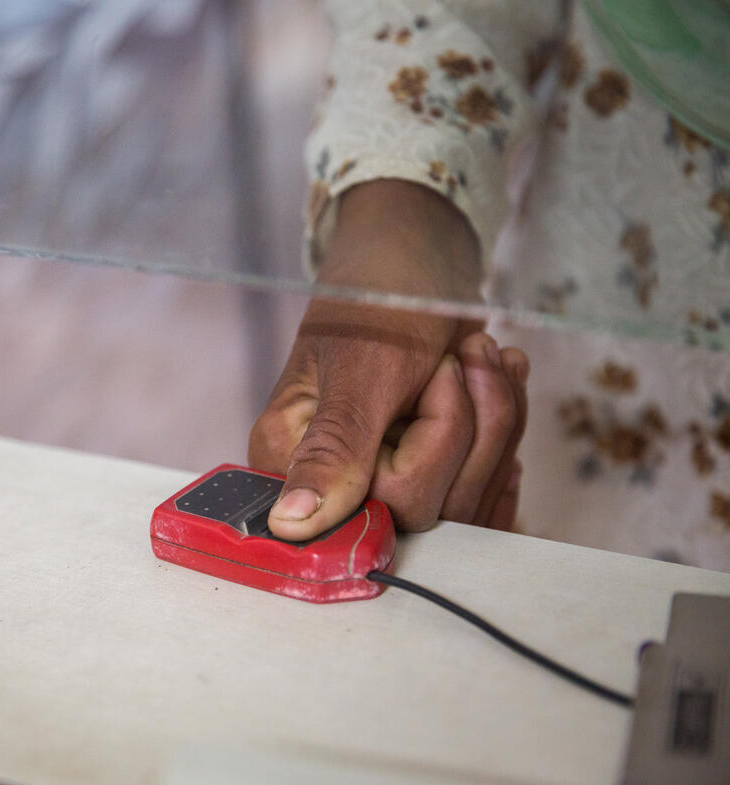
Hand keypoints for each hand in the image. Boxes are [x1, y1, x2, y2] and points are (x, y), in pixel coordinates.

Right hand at [248, 180, 527, 536]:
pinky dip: (504, 435)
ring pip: (465, 503)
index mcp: (291, 458)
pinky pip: (481, 492)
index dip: (434, 450)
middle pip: (429, 510)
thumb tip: (289, 526)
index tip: (441, 377)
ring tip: (486, 354)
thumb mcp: (363, 367)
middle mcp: (332, 480)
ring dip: (497, 421)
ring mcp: (379, 479)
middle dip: (475, 426)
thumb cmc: (379, 293)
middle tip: (472, 354)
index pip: (381, 504)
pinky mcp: (422, 472)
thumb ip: (332, 451)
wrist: (414, 250)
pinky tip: (500, 387)